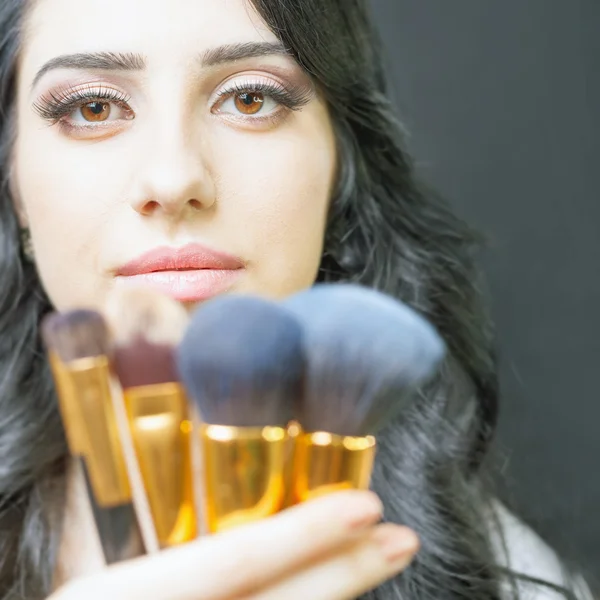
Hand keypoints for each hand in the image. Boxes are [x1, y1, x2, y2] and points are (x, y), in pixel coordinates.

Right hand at [51, 491, 418, 599]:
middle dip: (346, 573)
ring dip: (339, 589)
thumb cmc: (81, 587)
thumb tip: (168, 425)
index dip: (301, 534)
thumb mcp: (81, 547)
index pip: (228, 562)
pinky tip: (332, 584)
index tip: (366, 505)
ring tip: (382, 555)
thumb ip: (118, 495)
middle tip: (399, 536)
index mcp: (122, 594)